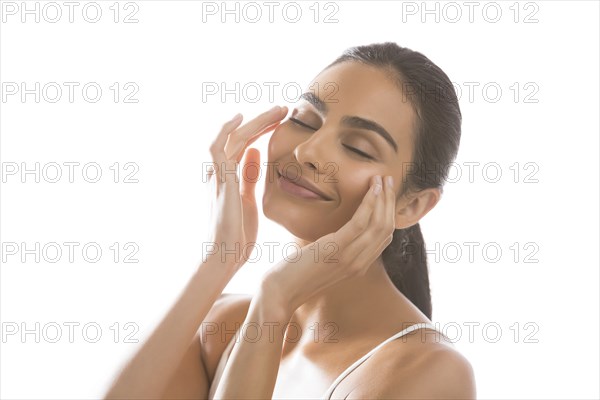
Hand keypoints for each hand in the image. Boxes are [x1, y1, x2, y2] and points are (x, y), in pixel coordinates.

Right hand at [205, 105, 287, 272]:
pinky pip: (216, 148)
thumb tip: (257, 152)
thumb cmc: (236, 232)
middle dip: (264, 121)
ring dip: (255, 121)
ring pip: (234, 138)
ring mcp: (218, 174)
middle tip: (285, 109)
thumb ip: (249, 175)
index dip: (263, 129)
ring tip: (277, 111)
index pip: (246, 144)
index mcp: (230, 175)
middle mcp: (221, 171)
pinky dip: (224, 130)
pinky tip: (239, 118)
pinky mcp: (219, 180)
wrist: (225, 254)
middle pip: (241, 137)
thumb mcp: (248, 198)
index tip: (283, 121)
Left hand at [260, 175, 396, 314]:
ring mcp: (350, 258)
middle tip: (388, 180)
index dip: (389, 213)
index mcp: (358, 266)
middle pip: (386, 229)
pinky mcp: (336, 250)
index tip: (386, 192)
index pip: (384, 237)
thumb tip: (337, 230)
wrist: (280, 292)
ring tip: (381, 179)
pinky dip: (369, 203)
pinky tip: (370, 189)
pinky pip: (360, 223)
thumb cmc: (296, 273)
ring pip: (378, 224)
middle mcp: (359, 264)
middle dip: (389, 201)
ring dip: (382, 198)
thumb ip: (336, 247)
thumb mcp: (322, 259)